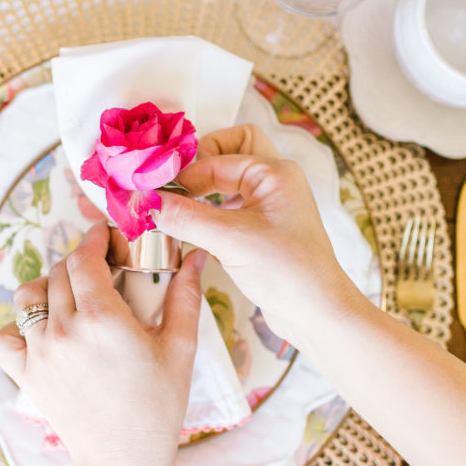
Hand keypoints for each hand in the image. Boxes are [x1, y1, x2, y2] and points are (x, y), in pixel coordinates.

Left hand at [0, 222, 204, 465]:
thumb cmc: (158, 406)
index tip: (105, 235)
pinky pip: (3, 337)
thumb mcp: (180, 348)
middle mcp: (63, 330)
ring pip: (28, 296)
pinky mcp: (25, 375)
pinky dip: (17, 327)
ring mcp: (38, 353)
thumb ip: (184, 296)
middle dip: (79, 261)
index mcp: (101, 318)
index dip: (93, 239)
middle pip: (59, 272)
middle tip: (102, 268)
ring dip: (49, 287)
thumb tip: (195, 256)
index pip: (83, 257)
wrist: (124, 460)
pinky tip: (42, 330)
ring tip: (73, 298)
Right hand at [153, 124, 364, 346]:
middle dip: (199, 164)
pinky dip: (210, 213)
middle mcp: (274, 183)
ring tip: (178, 208)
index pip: (217, 157)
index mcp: (275, 172)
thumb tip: (147, 202)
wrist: (318, 314)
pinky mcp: (262, 231)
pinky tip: (194, 232)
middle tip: (174, 186)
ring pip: (228, 181)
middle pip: (229, 151)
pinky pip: (229, 208)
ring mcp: (269, 206)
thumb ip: (186, 217)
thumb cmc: (289, 272)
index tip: (154, 191)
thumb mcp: (230, 240)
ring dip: (203, 190)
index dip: (183, 173)